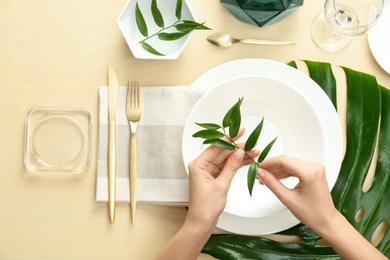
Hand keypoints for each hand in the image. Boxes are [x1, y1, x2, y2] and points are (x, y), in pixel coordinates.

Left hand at [187, 128, 258, 228]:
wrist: (202, 222)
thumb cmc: (205, 207)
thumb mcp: (221, 185)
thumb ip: (231, 167)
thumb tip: (239, 153)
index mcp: (198, 165)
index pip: (216, 147)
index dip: (230, 139)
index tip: (240, 131)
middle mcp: (201, 166)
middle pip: (222, 152)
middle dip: (238, 148)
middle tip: (252, 143)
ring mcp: (207, 171)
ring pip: (225, 159)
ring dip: (239, 156)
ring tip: (254, 152)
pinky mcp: (213, 177)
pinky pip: (226, 167)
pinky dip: (236, 164)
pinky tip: (247, 160)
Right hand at [257, 155, 386, 259]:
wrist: (326, 221)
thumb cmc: (313, 213)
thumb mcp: (287, 198)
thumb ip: (272, 183)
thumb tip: (260, 172)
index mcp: (310, 172)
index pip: (283, 161)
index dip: (268, 163)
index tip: (258, 167)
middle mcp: (314, 167)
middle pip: (286, 161)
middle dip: (271, 167)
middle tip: (259, 174)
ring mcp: (315, 168)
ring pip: (290, 164)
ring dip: (277, 170)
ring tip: (265, 178)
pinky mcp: (314, 172)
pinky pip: (296, 168)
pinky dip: (285, 172)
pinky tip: (276, 178)